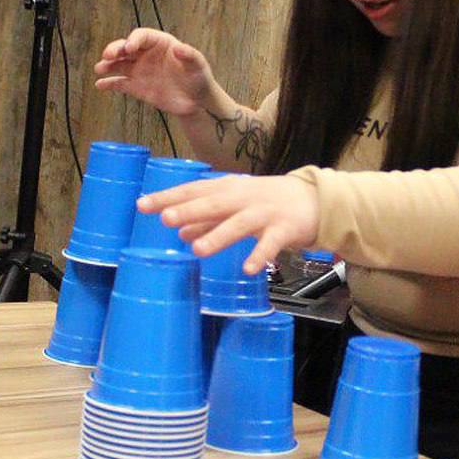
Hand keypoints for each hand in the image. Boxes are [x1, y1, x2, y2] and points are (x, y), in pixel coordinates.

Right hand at [94, 28, 213, 116]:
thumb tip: (178, 47)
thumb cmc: (199, 78)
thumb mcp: (198, 65)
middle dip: (115, 49)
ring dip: (108, 65)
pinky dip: (109, 83)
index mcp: (160, 43)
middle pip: (126, 47)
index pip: (142, 36)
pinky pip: (119, 83)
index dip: (134, 40)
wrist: (196, 101)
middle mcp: (146, 54)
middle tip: (108, 55)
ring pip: (119, 64)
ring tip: (99, 68)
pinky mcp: (136, 87)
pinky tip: (100, 85)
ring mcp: (140, 70)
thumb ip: (190, 55)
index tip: (129, 48)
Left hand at [137, 174, 319, 274]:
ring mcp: (265, 213)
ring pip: (240, 224)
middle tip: (165, 219)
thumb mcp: (236, 205)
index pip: (195, 190)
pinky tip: (248, 269)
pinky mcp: (285, 229)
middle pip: (215, 203)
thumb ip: (208, 218)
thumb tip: (179, 232)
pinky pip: (271, 244)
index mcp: (229, 189)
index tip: (142, 205)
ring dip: (219, 235)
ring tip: (198, 250)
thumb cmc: (268, 202)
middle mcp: (245, 198)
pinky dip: (260, 256)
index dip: (169, 197)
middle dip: (190, 210)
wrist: (315, 199)